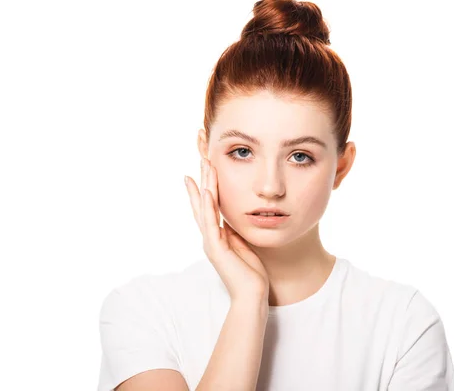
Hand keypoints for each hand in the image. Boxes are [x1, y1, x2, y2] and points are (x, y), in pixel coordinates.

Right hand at [185, 158, 269, 303]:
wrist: (252, 296)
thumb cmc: (251, 274)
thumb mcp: (243, 246)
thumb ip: (235, 232)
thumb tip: (233, 219)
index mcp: (218, 235)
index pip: (209, 205)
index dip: (206, 185)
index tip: (205, 167)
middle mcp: (210, 237)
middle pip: (203, 201)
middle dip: (203, 178)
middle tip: (201, 157)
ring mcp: (211, 242)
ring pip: (204, 208)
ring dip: (204, 185)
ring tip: (203, 165)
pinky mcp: (216, 249)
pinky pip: (210, 224)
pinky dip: (207, 207)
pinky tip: (207, 191)